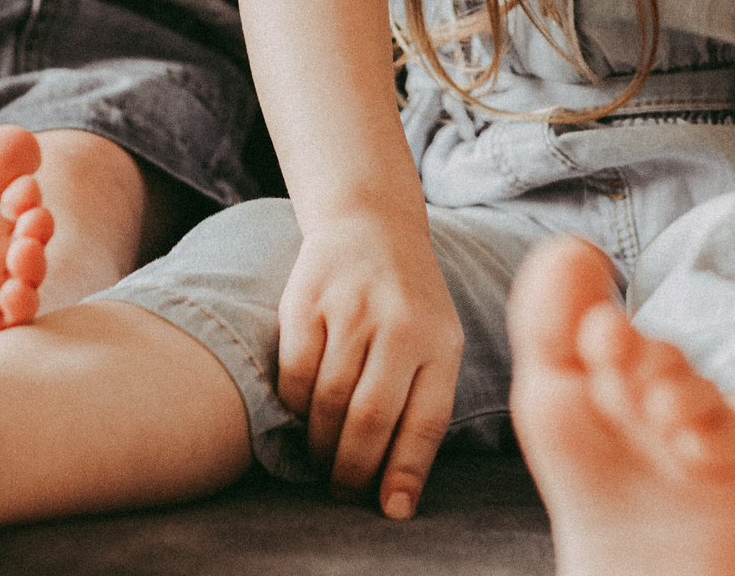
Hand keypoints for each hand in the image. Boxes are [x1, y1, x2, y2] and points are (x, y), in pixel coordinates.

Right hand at [277, 209, 464, 519]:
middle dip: (351, 470)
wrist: (371, 223)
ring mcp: (350, 309)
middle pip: (369, 419)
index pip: (424, 421)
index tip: (391, 510)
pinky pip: (294, 376)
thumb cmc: (410, 302)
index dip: (405, 473)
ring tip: (324, 459)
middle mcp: (400, 323)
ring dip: (321, 446)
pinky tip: (306, 412)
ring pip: (327, 403)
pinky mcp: (306, 300)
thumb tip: (398, 496)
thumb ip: (424, 406)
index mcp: (441, 340)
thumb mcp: (439, 341)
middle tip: (343, 492)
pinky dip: (296, 407)